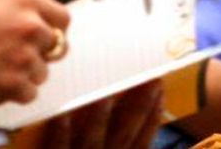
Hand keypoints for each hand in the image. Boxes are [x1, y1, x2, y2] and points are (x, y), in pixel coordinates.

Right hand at [0, 0, 69, 103]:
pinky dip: (14, 91)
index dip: (51, 28)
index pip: (63, 18)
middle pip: (58, 46)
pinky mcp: (18, 85)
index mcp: (26, 1)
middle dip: (40, 52)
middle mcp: (32, 26)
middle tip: (12, 52)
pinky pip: (30, 92)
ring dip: (25, 72)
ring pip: (42, 72)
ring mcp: (27, 57)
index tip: (36, 36)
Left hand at [32, 80, 163, 148]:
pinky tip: (62, 116)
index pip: (143, 139)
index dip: (153, 116)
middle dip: (137, 106)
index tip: (160, 89)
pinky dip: (60, 134)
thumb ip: (134, 146)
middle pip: (124, 133)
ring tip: (105, 92)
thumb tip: (157, 135)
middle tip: (144, 78)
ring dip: (99, 116)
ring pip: (93, 139)